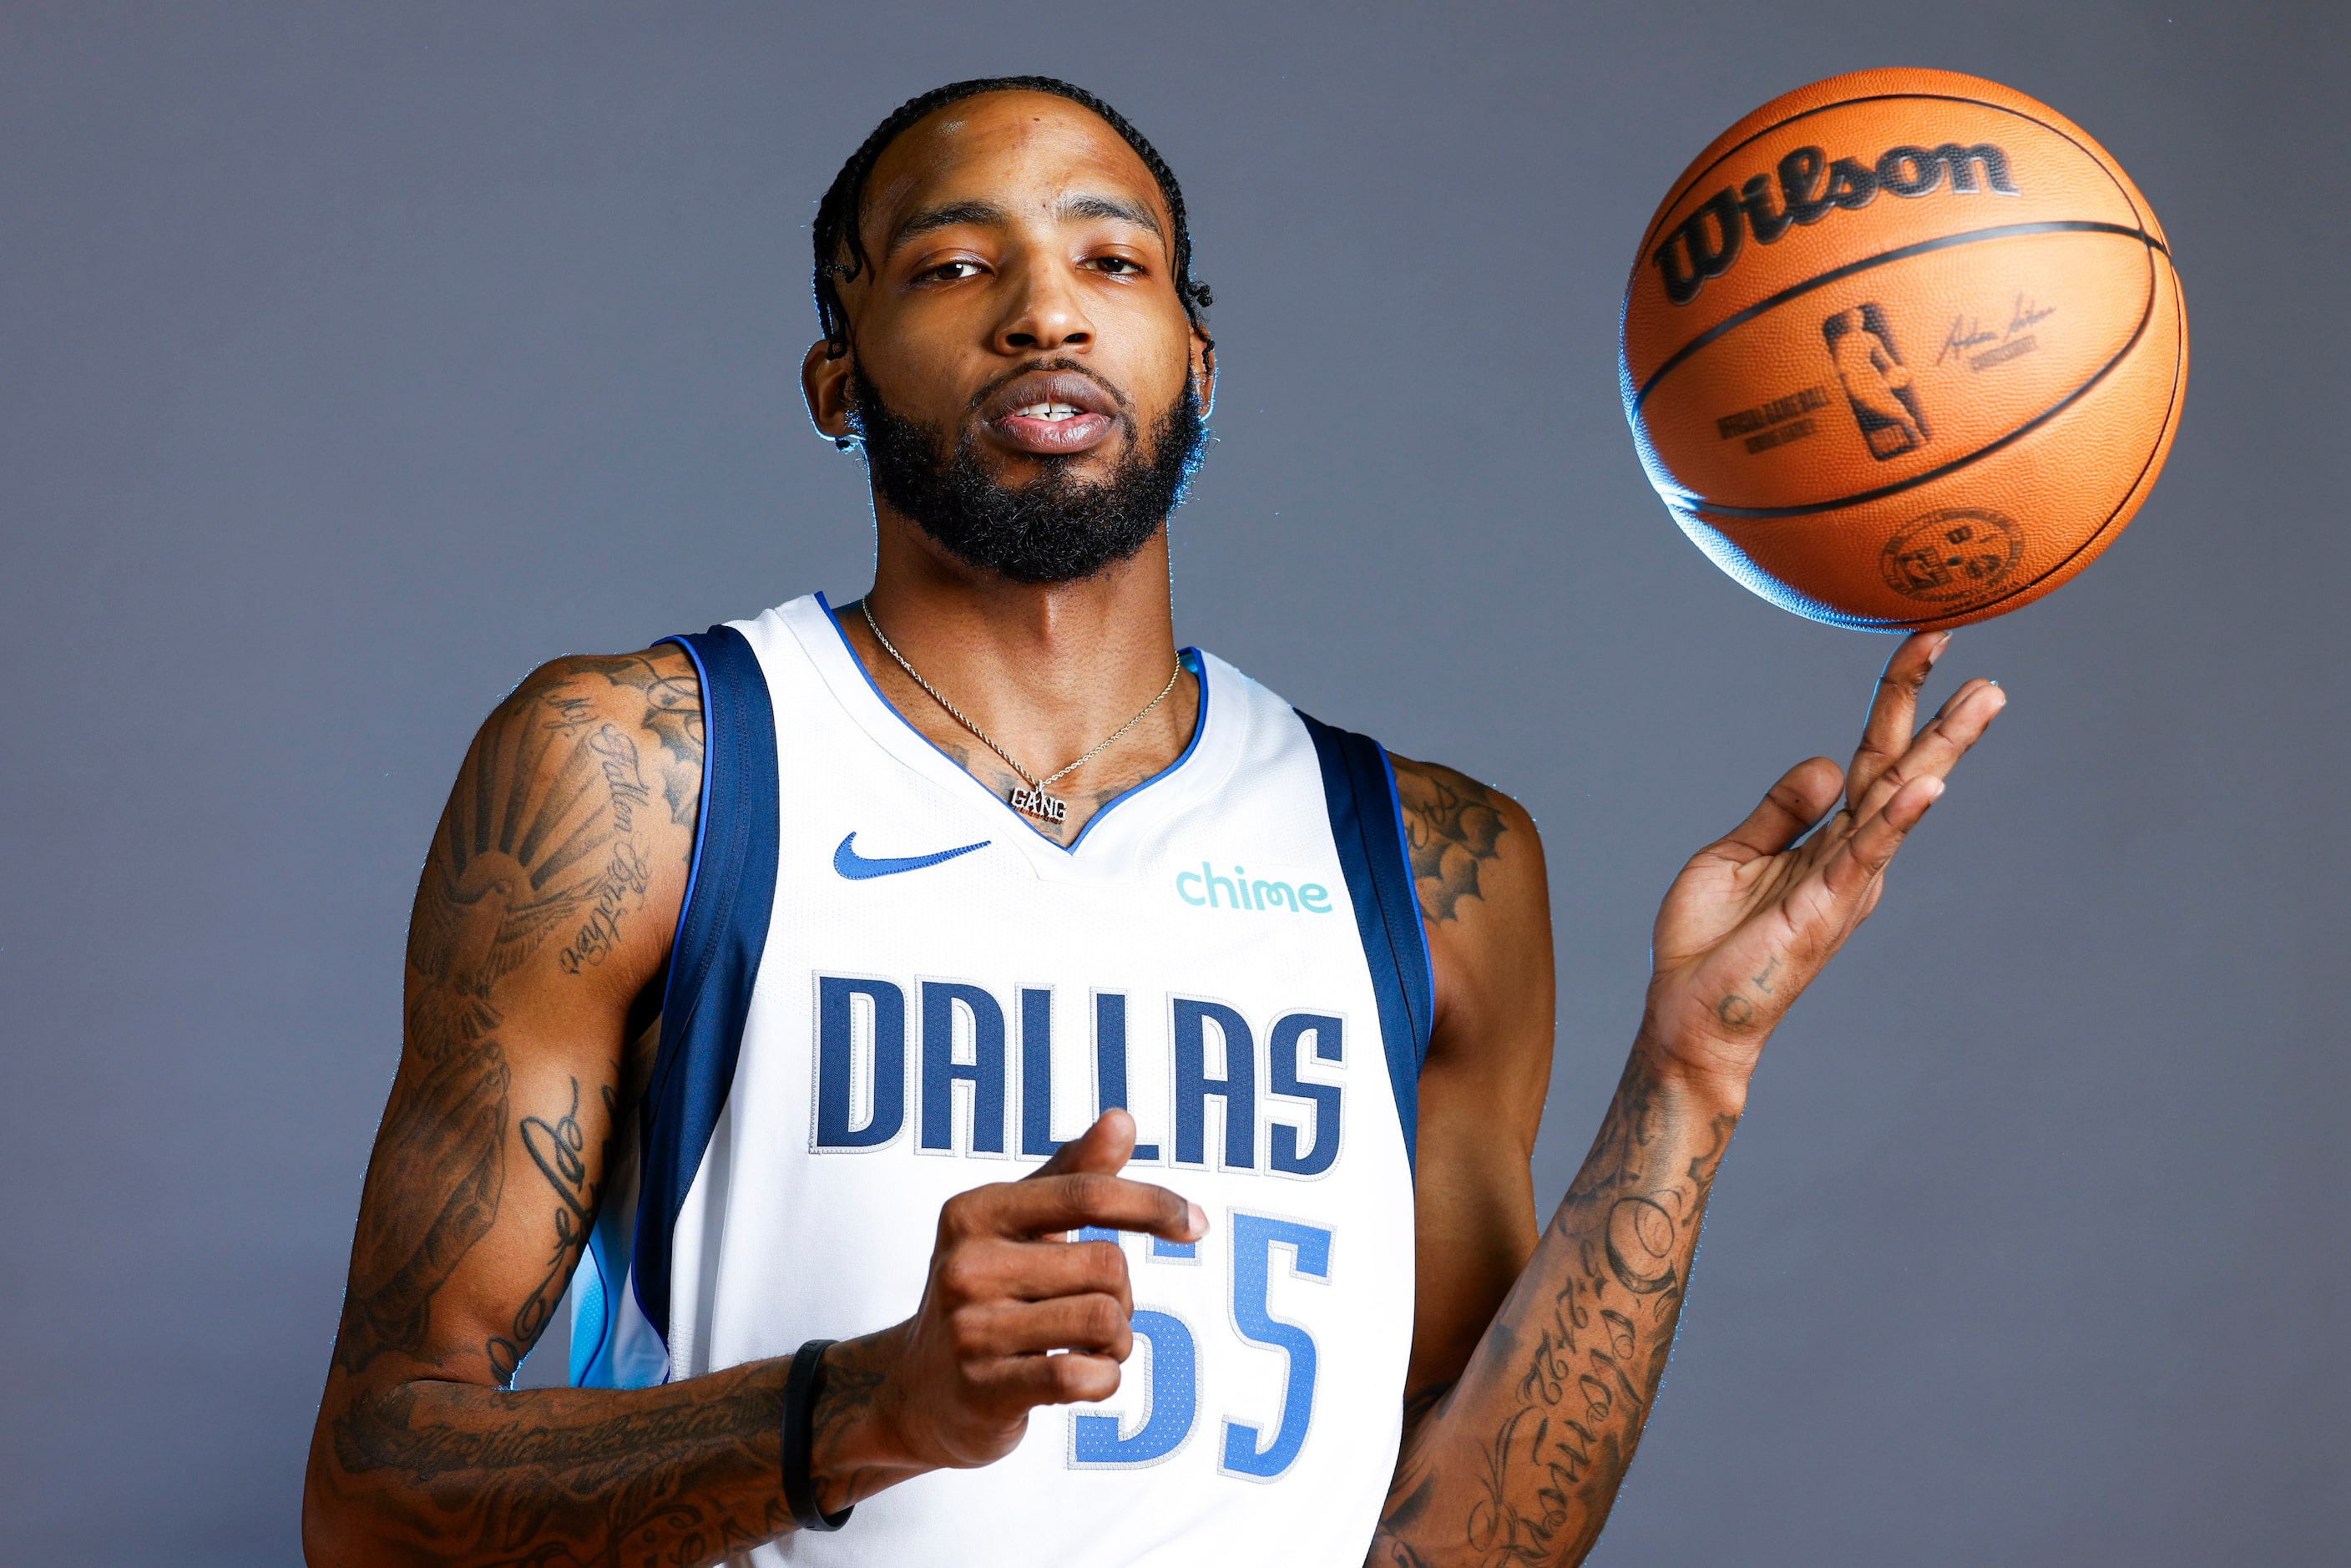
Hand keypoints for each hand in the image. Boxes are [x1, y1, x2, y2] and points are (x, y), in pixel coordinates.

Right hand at [855, 1110, 1206, 1472]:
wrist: (916, 1391)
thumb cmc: (986, 1293)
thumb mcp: (1018, 1227)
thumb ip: (1074, 1174)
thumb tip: (1122, 1119)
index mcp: (975, 1210)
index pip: (1088, 1192)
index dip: (1152, 1204)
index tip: (1195, 1224)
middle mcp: (966, 1265)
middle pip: (1108, 1265)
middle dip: (1123, 1294)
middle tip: (1095, 1313)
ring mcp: (970, 1330)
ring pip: (1104, 1321)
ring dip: (1118, 1341)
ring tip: (1088, 1348)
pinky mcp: (983, 1390)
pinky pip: (1081, 1377)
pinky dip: (1104, 1380)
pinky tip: (1085, 1378)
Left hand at [1640, 631, 2005, 1100]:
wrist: (1689, 1012)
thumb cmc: (1710, 941)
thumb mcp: (1736, 854)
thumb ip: (1781, 810)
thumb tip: (1829, 761)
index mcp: (1829, 839)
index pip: (1872, 755)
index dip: (1896, 698)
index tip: (1924, 643)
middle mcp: (1851, 856)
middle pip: (1900, 769)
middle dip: (1939, 715)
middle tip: (1985, 668)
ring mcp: (1845, 882)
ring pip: (1899, 800)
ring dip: (1942, 748)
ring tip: (1983, 700)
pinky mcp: (1827, 909)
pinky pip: (1868, 853)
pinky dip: (1899, 816)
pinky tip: (1929, 782)